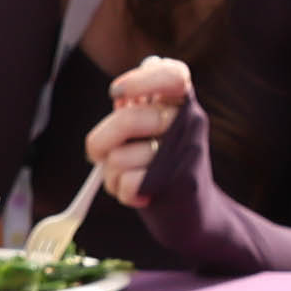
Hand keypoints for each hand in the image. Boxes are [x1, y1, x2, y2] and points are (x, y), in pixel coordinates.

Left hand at [80, 56, 200, 218]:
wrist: (192, 215)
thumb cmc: (160, 169)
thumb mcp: (148, 133)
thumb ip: (136, 109)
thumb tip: (120, 95)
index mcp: (182, 104)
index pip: (174, 74)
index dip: (142, 80)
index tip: (115, 93)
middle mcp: (191, 122)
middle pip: (127, 119)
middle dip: (99, 141)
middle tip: (99, 153)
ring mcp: (188, 151)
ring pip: (119, 157)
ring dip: (112, 175)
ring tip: (128, 179)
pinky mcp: (181, 182)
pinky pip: (128, 183)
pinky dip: (123, 193)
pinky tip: (140, 195)